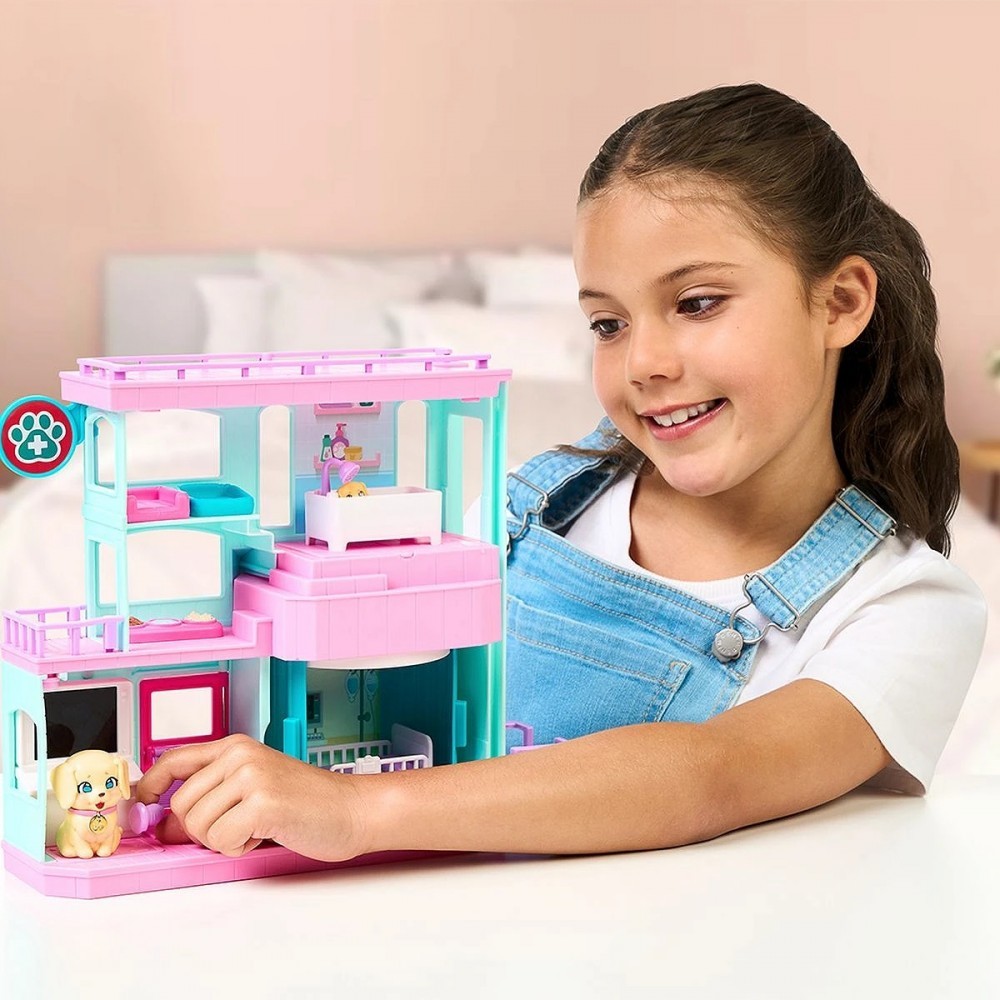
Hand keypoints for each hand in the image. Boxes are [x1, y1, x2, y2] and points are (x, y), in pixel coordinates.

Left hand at [134, 735, 369, 860]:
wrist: (352, 810)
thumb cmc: (308, 803)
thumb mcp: (253, 793)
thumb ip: (210, 802)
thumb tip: (164, 826)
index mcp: (237, 746)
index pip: (175, 759)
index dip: (150, 785)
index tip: (141, 803)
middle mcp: (241, 755)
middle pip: (181, 805)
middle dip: (201, 829)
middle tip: (238, 827)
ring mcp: (251, 776)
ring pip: (197, 826)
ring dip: (222, 840)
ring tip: (256, 829)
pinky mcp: (262, 803)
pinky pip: (221, 840)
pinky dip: (238, 848)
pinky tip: (265, 835)